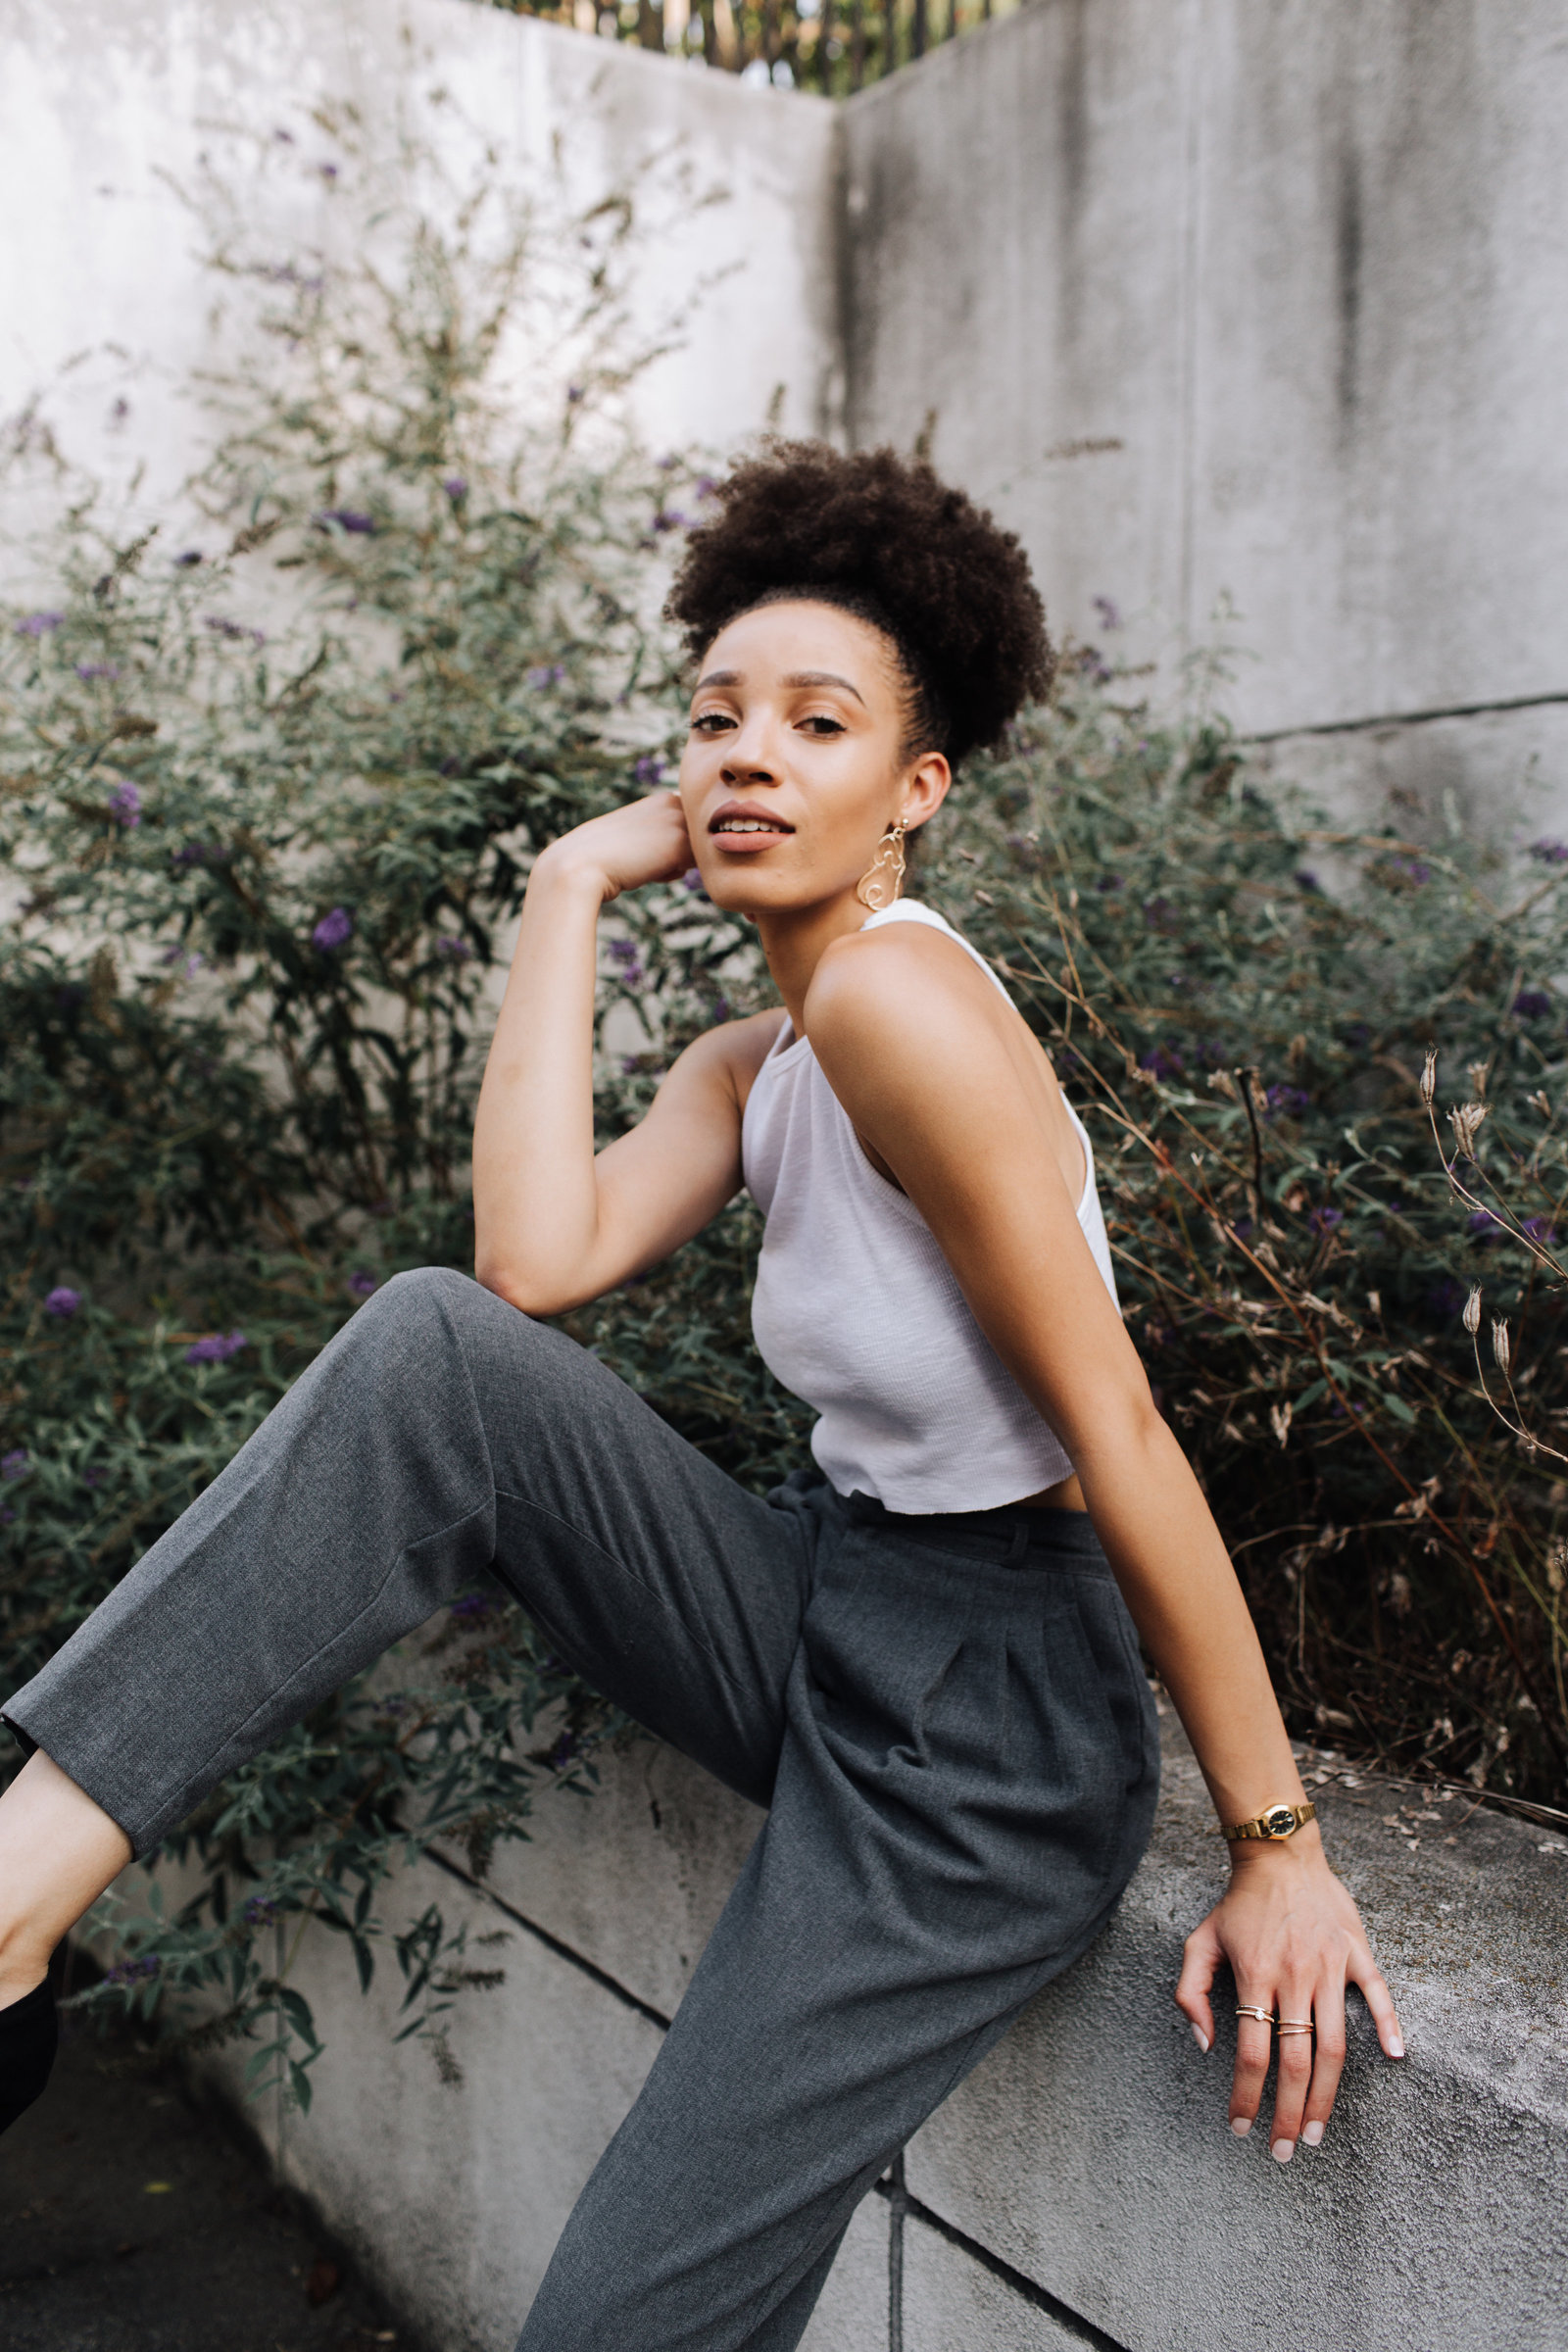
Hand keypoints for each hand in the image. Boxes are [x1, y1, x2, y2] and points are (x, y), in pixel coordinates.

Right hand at [535, 789, 693, 903]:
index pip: (688, 835)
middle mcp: (674, 803)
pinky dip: (670, 876)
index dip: (668, 852)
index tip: (639, 851)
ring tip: (640, 862)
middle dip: (677, 860)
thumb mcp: (635, 839)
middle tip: (641, 859)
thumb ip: (660, 841)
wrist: (578, 866)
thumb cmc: (600, 858)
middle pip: (696, 847)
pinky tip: (645, 869)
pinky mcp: (680, 842)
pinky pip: (693, 869)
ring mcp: (679, 820)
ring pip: (696, 857)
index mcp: (662, 800)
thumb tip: (684, 861)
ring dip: (672, 868)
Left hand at [1174, 1830, 1403, 2161]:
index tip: (1242, 2128)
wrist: (1279, 1855)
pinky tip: (1394, 2058)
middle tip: (1285, 2150)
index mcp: (1255, 1976)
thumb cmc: (1238, 1905)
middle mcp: (1295, 1976)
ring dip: (1329, 2094)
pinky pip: (1379, 1994)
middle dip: (1290, 2114)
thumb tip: (1205, 2046)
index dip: (1247, 2097)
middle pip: (1296, 2062)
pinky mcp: (1356, 1951)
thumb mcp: (1199, 1942)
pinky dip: (1389, 2026)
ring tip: (1319, 2132)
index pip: (1252, 2054)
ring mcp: (1330, 1965)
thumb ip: (1190, 1994)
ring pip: (1334, 2044)